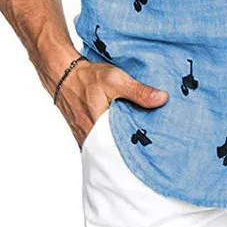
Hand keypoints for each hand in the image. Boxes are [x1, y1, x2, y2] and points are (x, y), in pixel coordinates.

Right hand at [51, 58, 167, 147]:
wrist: (64, 75)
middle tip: (153, 148)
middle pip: (116, 151)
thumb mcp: (116, 80)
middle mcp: (90, 139)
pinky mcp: (85, 135)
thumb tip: (162, 99)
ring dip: (123, 145)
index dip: (140, 150)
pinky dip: (113, 140)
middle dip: (133, 150)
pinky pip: (101, 143)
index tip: (156, 148)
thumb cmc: (88, 78)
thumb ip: (138, 91)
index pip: (123, 149)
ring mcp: (86, 139)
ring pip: (108, 148)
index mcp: (99, 128)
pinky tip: (125, 135)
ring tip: (143, 144)